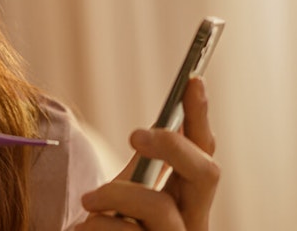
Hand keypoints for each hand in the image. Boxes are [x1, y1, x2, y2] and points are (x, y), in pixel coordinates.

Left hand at [77, 77, 219, 230]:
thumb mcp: (122, 197)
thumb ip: (140, 171)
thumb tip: (151, 130)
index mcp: (186, 204)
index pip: (205, 154)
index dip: (202, 117)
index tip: (192, 80)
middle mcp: (192, 226)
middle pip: (208, 172)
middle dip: (173, 144)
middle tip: (133, 132)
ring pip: (158, 205)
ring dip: (115, 195)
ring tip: (88, 202)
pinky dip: (96, 225)